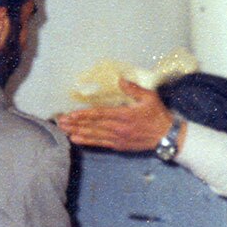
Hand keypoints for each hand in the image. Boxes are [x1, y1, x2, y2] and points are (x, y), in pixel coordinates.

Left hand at [57, 78, 176, 151]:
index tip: (71, 114)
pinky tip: (76, 139)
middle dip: (75, 124)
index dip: (84, 115)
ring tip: (64, 130)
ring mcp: (118, 139)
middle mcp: (118, 128)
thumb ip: (133, 89)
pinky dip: (87, 141)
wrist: (166, 136)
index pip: (99, 114)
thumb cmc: (158, 115)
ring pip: (94, 135)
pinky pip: (100, 143)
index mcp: (124, 115)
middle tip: (60, 122)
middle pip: (93, 126)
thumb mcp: (149, 98)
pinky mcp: (119, 146)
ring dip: (78, 132)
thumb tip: (120, 80)